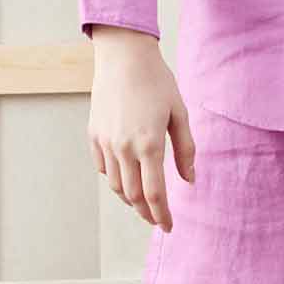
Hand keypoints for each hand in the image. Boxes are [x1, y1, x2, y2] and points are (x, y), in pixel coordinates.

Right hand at [86, 27, 196, 227]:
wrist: (123, 56)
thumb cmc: (158, 81)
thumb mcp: (179, 114)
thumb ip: (185, 150)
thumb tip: (189, 179)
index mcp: (149, 144)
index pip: (155, 195)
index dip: (162, 216)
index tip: (168, 227)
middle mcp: (124, 148)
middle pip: (134, 196)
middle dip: (146, 213)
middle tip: (157, 220)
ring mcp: (105, 142)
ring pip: (116, 185)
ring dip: (130, 199)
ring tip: (143, 203)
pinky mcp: (94, 134)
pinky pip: (103, 167)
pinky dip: (115, 179)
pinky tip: (127, 178)